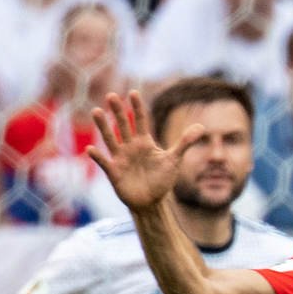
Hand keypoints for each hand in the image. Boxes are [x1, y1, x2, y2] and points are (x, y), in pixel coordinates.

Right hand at [86, 90, 203, 212]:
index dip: (137, 107)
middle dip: (118, 111)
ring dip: (103, 126)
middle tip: (111, 95)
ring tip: (96, 111)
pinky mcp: (114, 172)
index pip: (141, 121)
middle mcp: (130, 147)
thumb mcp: (174, 160)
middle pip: (123, 125)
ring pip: (110, 139)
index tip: (133, 92)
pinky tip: (90, 149)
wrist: (151, 201)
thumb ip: (185, 142)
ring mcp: (121, 158)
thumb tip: (202, 126)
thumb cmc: (161, 179)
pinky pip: (104, 162)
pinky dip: (97, 157)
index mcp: (144, 142)